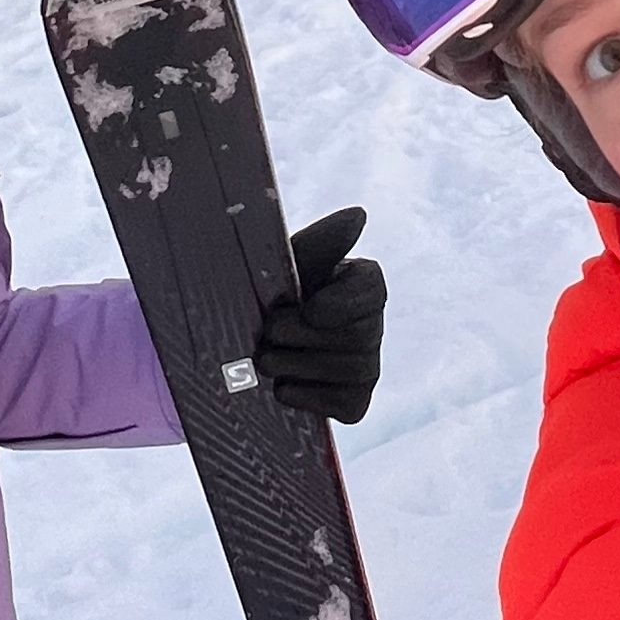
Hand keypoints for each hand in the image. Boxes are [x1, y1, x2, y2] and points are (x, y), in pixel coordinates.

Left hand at [256, 207, 386, 423]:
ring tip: (265, 359)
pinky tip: (283, 386)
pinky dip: (307, 396)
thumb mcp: (289, 261)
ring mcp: (368, 367)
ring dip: (297, 365)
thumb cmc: (270, 291)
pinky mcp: (355, 401)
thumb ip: (321, 240)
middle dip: (303, 336)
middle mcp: (375, 324)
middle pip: (357, 337)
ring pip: (349, 371)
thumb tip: (359, 215)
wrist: (244, 335)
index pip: (372, 292)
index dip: (337, 305)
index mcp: (364, 282)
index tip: (306, 307)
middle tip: (268, 334)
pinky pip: (343, 405)